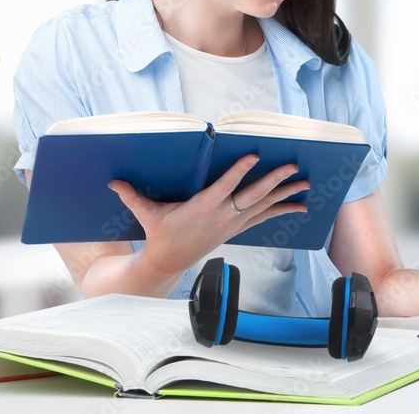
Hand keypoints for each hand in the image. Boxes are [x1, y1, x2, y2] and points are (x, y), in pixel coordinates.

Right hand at [107, 154, 308, 277]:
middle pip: (252, 196)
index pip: (224, 187)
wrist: (170, 261)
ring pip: (264, 206)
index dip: (239, 172)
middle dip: (273, 181)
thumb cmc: (160, 233)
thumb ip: (132, 196)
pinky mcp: (238, 228)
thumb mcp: (147, 214)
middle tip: (291, 167)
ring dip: (286, 194)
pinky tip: (300, 206)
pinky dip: (282, 210)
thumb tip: (112, 181)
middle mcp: (222, 216)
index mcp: (202, 207)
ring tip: (306, 183)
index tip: (253, 156)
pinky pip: (265, 217)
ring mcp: (232, 223)